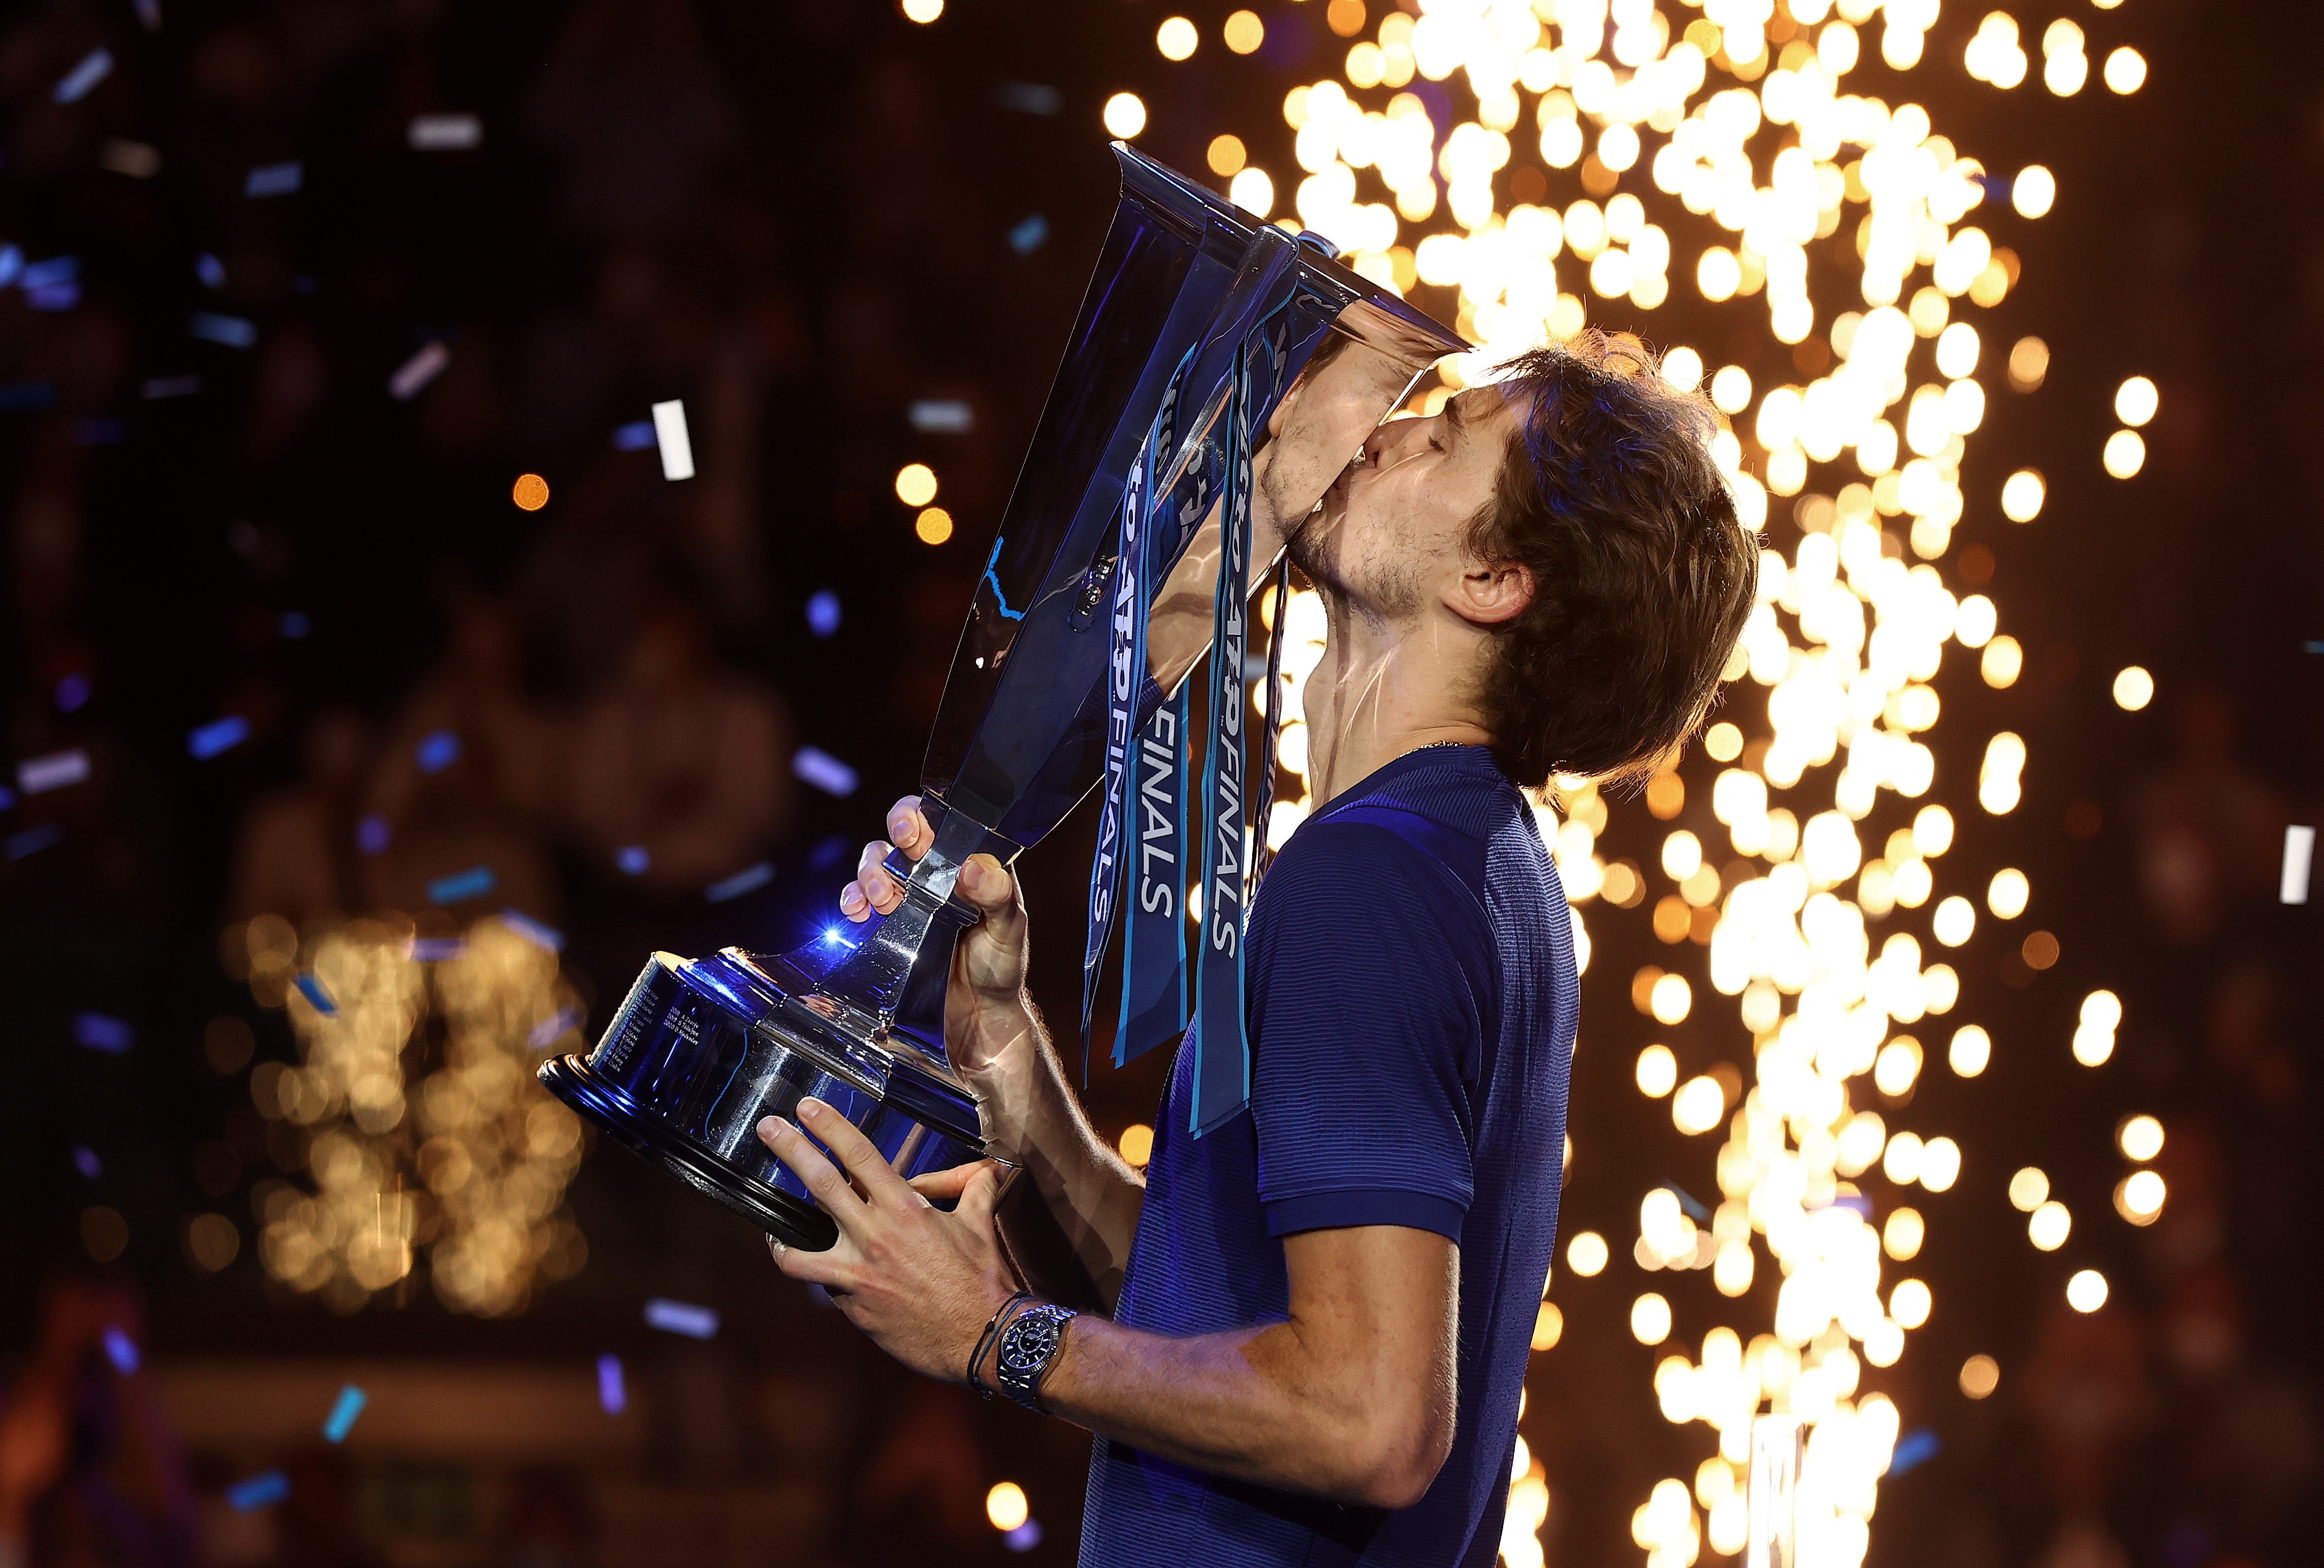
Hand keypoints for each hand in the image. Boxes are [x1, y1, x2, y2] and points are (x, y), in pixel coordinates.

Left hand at [756, 1098, 1017, 1385]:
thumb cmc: (983, 1280)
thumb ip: (974, 1188)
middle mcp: (875, 1237)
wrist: (983, 1339)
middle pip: (821, 1184)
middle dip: (790, 1149)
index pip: (860, 1155)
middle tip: (768, 1128)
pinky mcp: (853, 1308)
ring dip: (779, 1237)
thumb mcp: (980, 1224)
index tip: (807, 1108)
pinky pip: (826, 1287)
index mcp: (905, 1210)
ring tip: (772, 1230)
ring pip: (798, 1250)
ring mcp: (858, 1275)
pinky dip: (824, 1278)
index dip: (829, 1127)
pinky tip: (824, 1275)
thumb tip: (986, 1168)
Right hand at [838, 797, 1033, 1076]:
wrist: (977, 1018)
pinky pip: (859, 901)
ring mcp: (907, 900)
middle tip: (895, 855)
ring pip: (877, 865)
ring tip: (880, 899)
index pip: (940, 823)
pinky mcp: (886, 927)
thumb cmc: (1000, 969)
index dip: (920, 815)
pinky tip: (856, 912)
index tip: (911, 829)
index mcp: (966, 865)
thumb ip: (998, 897)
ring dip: (870, 873)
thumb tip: (973, 867)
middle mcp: (934, 876)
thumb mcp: (1008, 931)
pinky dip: (851, 899)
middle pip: (900, 838)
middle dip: (891, 838)